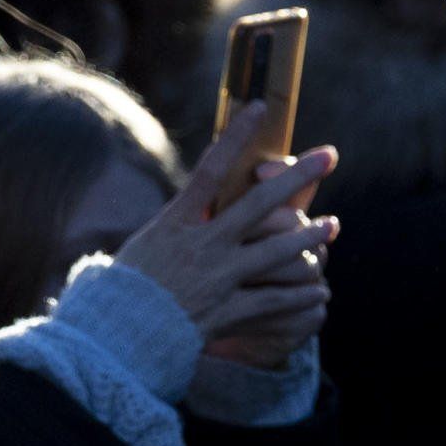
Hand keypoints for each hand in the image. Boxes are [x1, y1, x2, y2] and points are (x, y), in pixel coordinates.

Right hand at [113, 100, 336, 350]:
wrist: (112, 338)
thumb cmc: (124, 289)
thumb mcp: (147, 243)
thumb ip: (180, 221)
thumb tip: (202, 193)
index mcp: (176, 223)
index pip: (211, 169)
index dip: (237, 136)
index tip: (260, 107)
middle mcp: (201, 245)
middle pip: (259, 205)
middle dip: (297, 178)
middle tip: (330, 156)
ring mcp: (216, 279)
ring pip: (277, 252)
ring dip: (309, 237)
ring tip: (332, 225)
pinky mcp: (225, 313)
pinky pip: (273, 301)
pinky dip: (299, 296)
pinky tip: (320, 291)